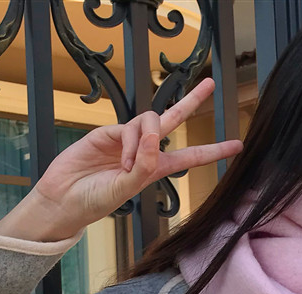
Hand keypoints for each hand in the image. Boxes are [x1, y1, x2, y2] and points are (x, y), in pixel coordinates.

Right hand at [0, 78, 241, 241]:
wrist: (64, 198)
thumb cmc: (96, 200)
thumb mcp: (127, 188)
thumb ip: (145, 165)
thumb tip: (157, 135)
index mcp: (156, 169)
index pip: (191, 156)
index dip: (214, 151)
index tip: (237, 146)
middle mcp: (146, 151)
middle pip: (173, 119)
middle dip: (192, 101)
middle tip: (210, 84)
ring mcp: (127, 139)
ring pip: (150, 121)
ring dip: (145, 140)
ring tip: (129, 165)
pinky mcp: (108, 132)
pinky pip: (130, 127)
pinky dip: (132, 143)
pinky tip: (123, 159)